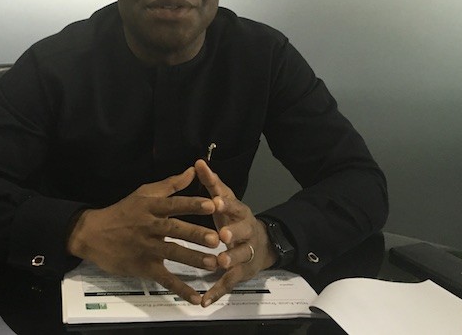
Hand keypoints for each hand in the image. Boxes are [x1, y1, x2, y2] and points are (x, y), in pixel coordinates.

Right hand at [66, 166, 220, 304]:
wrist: (92, 234)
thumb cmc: (122, 211)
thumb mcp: (143, 193)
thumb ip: (170, 184)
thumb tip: (193, 170)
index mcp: (151, 207)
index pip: (174, 204)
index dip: (193, 204)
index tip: (212, 204)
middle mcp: (150, 226)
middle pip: (175, 230)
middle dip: (196, 234)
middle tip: (216, 239)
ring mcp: (147, 248)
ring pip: (172, 253)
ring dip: (193, 259)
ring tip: (213, 264)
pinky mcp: (144, 267)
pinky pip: (165, 279)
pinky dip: (181, 289)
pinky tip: (197, 298)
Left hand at [194, 159, 276, 306]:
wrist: (263, 243)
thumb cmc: (234, 218)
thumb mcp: (225, 199)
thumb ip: (212, 183)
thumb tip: (198, 162)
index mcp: (239, 212)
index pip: (234, 206)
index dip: (226, 204)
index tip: (216, 201)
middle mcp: (246, 232)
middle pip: (243, 232)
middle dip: (234, 233)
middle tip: (223, 235)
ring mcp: (245, 253)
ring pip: (240, 257)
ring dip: (230, 260)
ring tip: (220, 263)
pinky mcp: (241, 272)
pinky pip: (229, 283)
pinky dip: (217, 291)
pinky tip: (205, 300)